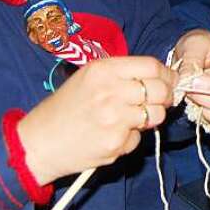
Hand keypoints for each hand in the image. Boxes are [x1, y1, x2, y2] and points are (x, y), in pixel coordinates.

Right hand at [17, 56, 177, 185]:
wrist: (39, 142)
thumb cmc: (65, 107)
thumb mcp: (88, 77)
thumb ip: (121, 75)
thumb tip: (159, 78)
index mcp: (103, 70)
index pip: (152, 67)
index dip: (166, 75)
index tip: (169, 81)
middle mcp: (110, 91)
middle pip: (160, 90)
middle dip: (166, 96)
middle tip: (161, 101)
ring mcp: (114, 118)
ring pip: (156, 115)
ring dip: (152, 117)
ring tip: (134, 118)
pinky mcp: (115, 143)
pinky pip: (138, 138)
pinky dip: (131, 137)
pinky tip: (113, 135)